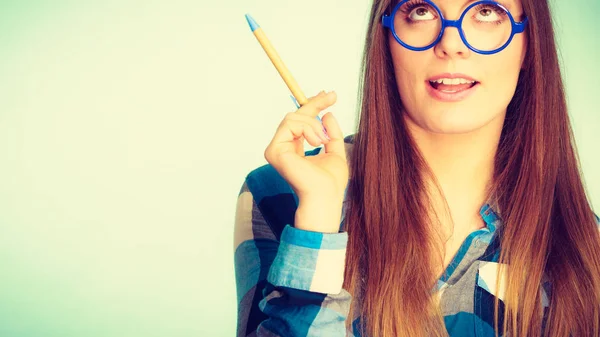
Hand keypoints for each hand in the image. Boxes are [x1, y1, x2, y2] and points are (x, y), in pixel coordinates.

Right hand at [264, 91, 348, 231]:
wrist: (325, 195)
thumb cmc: (330, 181)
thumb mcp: (335, 151)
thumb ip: (330, 134)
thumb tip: (327, 114)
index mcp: (294, 149)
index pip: (300, 122)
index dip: (313, 106)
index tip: (330, 95)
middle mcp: (282, 148)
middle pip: (295, 115)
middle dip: (314, 104)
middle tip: (331, 96)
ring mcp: (276, 149)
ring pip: (293, 118)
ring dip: (313, 124)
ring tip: (322, 140)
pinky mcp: (274, 150)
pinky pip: (290, 124)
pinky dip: (307, 129)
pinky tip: (315, 142)